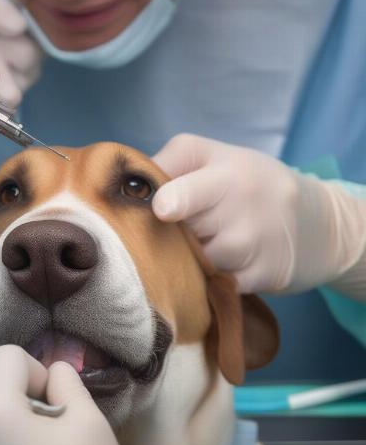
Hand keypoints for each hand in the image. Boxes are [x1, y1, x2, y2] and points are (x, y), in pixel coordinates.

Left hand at [152, 134, 365, 292]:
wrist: (317, 222)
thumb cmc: (247, 185)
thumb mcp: (214, 158)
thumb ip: (170, 165)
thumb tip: (127, 189)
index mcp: (226, 171)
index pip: (180, 196)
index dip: (161, 207)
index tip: (158, 212)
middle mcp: (243, 205)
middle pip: (181, 235)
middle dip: (171, 235)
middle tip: (176, 230)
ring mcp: (255, 244)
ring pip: (196, 263)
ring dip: (189, 260)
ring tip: (200, 246)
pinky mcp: (263, 277)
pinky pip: (216, 286)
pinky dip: (209, 281)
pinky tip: (217, 266)